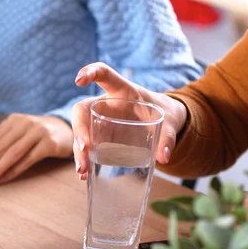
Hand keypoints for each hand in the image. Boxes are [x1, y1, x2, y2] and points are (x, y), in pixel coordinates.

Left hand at [0, 114, 72, 185]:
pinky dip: (14, 170)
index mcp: (12, 121)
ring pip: (12, 153)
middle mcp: (24, 123)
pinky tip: (3, 179)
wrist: (67, 129)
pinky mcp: (49, 143)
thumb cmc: (37, 137)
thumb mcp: (19, 136)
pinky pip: (28, 159)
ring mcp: (38, 132)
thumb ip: (3, 147)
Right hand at [72, 63, 187, 179]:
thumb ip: (167, 136)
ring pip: (81, 133)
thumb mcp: (169, 121)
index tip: (78, 80)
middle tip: (84, 149)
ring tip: (83, 171)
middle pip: (82, 111)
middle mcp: (106, 105)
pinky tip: (84, 176)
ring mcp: (100, 122)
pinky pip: (87, 148)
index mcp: (122, 91)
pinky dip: (85, 161)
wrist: (164, 122)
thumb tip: (163, 157)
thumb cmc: (164, 114)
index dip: (90, 72)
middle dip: (79, 130)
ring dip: (79, 152)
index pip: (103, 75)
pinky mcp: (100, 138)